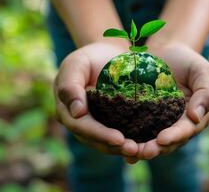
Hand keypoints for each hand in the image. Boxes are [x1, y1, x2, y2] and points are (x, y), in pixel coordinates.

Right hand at [54, 42, 138, 156]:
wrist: (105, 56)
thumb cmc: (89, 58)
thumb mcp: (76, 65)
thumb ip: (70, 86)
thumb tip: (77, 113)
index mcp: (67, 109)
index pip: (81, 126)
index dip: (99, 134)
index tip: (118, 139)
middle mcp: (78, 121)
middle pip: (94, 139)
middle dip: (113, 147)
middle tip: (134, 150)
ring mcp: (92, 124)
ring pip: (104, 143)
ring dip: (121, 149)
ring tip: (139, 152)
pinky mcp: (107, 123)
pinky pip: (115, 136)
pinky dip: (125, 143)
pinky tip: (141, 147)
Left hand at [125, 43, 208, 162]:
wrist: (166, 53)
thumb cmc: (187, 61)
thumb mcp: (202, 72)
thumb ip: (206, 93)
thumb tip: (196, 117)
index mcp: (194, 117)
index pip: (186, 130)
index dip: (175, 136)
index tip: (162, 139)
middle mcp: (177, 124)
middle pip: (168, 141)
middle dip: (156, 148)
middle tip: (143, 153)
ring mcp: (160, 123)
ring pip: (152, 140)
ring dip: (142, 149)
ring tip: (130, 154)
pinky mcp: (144, 118)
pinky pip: (138, 130)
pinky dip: (131, 139)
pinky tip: (119, 145)